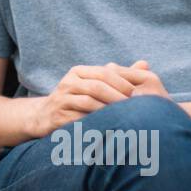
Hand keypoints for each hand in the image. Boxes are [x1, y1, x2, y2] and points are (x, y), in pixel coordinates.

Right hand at [24, 60, 168, 139]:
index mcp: (78, 72)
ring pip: (88, 102)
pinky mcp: (58, 117)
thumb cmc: (77, 100)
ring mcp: (61, 99)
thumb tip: (145, 64)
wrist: (44, 117)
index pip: (104, 73)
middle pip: (97, 86)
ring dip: (109, 110)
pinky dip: (96, 123)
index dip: (123, 83)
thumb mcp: (94, 83)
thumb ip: (118, 76)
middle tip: (136, 107)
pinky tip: (109, 127)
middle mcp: (68, 82)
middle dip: (118, 96)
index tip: (140, 94)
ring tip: (125, 117)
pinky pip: (79, 119)